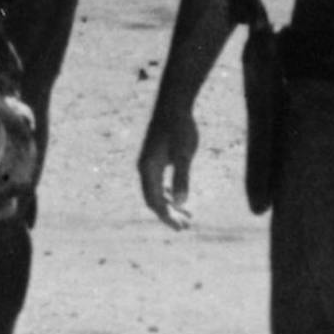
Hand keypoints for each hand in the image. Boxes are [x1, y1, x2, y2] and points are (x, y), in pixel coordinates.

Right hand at [137, 105, 198, 229]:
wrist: (173, 106)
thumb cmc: (179, 129)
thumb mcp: (184, 154)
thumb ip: (181, 177)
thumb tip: (180, 202)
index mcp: (148, 169)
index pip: (154, 201)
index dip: (166, 216)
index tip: (180, 228)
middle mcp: (145, 168)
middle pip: (154, 199)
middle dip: (169, 214)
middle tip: (186, 227)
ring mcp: (150, 163)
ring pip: (157, 191)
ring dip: (171, 205)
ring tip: (188, 217)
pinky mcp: (157, 158)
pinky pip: (160, 182)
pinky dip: (170, 193)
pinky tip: (181, 199)